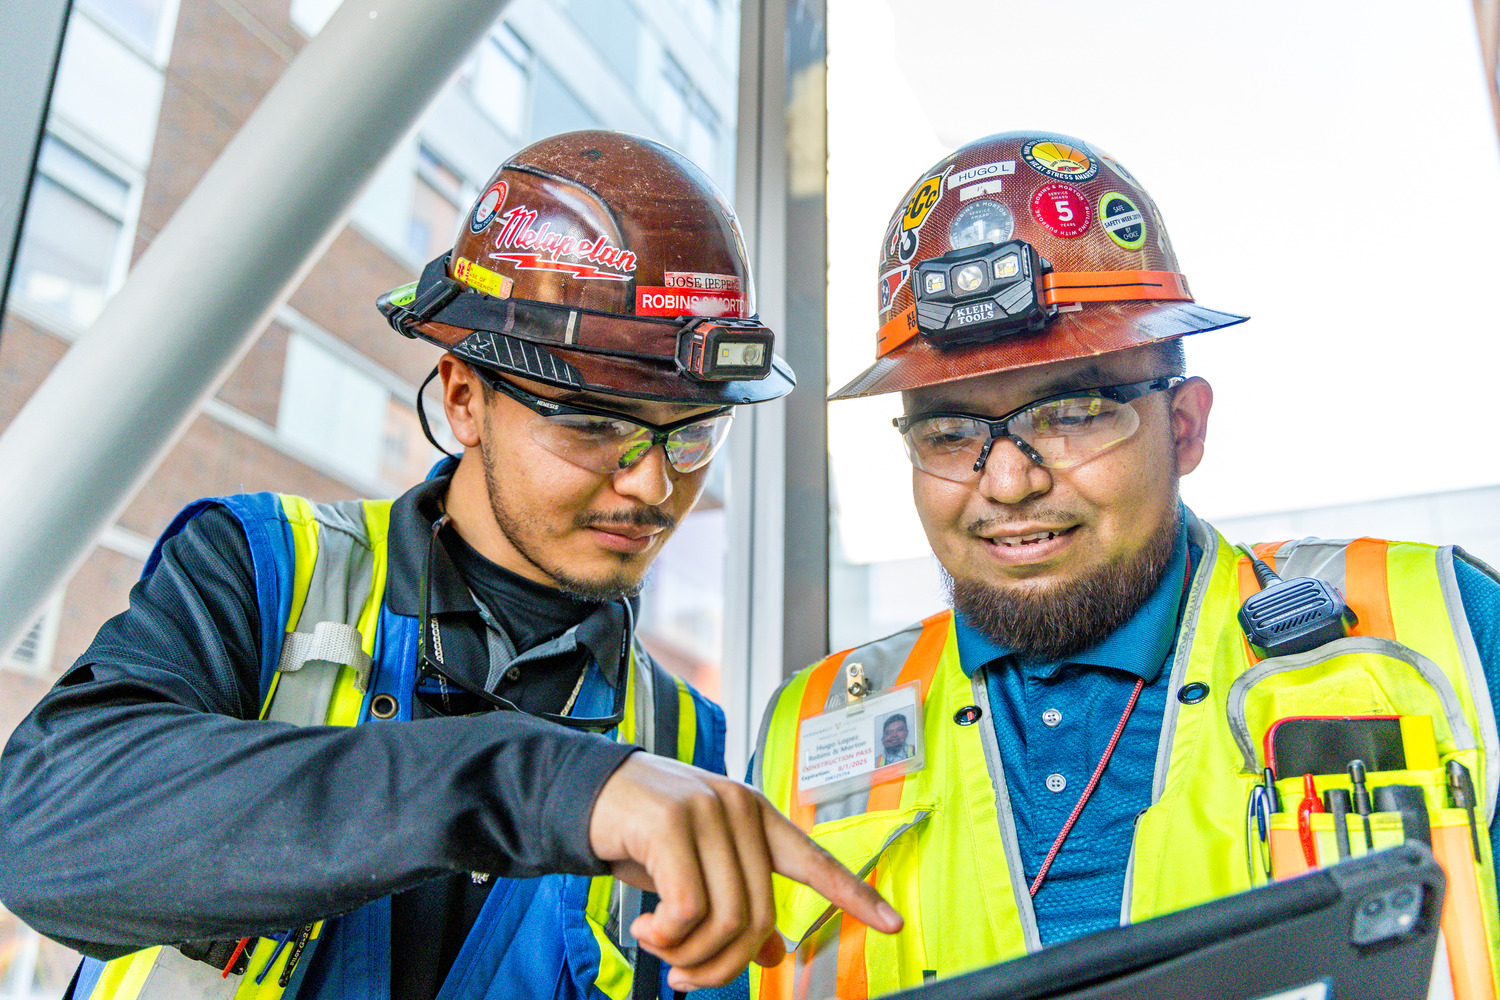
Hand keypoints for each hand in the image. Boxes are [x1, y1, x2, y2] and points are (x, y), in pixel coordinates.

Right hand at [589, 751, 902, 990]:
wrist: (583, 791)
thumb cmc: (643, 834)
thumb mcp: (696, 869)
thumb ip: (736, 901)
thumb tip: (774, 954)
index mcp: (755, 817)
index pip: (815, 860)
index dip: (855, 895)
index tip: (895, 923)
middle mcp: (741, 809)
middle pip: (758, 918)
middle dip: (721, 965)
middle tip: (684, 977)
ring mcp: (709, 811)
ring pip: (725, 919)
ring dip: (688, 955)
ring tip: (659, 949)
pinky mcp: (672, 822)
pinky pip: (687, 908)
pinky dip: (665, 937)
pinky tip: (645, 929)